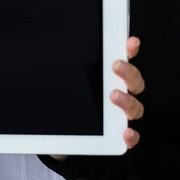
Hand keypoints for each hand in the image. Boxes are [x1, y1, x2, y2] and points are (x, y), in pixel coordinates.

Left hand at [50, 36, 144, 159]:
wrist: (56, 131)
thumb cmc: (63, 101)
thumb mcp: (61, 80)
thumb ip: (59, 66)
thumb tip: (43, 45)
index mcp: (108, 77)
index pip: (124, 60)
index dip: (130, 49)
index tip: (130, 41)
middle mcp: (118, 93)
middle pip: (134, 81)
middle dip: (129, 72)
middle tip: (115, 66)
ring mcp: (119, 115)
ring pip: (135, 107)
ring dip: (128, 100)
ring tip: (113, 96)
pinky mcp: (116, 136)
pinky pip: (131, 137)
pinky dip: (131, 135)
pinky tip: (125, 132)